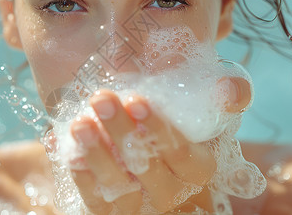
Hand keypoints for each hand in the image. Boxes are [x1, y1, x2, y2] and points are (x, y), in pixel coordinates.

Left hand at [68, 77, 250, 213]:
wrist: (146, 145)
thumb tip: (230, 88)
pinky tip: (61, 143)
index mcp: (197, 168)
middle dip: (122, 133)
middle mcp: (171, 191)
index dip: (160, 130)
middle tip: (101, 99)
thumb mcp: (202, 109)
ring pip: (120, 190)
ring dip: (97, 156)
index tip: (136, 99)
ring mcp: (141, 204)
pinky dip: (78, 173)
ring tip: (79, 122)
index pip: (183, 156)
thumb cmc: (176, 123)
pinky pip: (95, 201)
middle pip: (147, 169)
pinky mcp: (111, 210)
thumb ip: (223, 97)